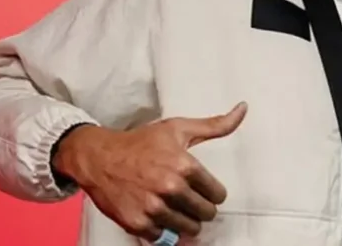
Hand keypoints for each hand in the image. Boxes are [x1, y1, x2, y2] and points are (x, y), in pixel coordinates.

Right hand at [52, 102, 247, 241]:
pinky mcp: (137, 223)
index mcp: (184, 166)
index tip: (205, 190)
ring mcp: (153, 208)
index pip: (218, 195)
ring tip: (177, 208)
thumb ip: (215, 125)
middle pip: (206, 214)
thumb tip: (243, 109)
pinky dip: (164, 229)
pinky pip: (164, 237)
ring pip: (189, 228)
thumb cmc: (140, 142)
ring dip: (186, 221)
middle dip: (202, 208)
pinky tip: (159, 215)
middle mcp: (170, 188)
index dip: (213, 193)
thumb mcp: (178, 128)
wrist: (98, 157)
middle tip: (191, 200)